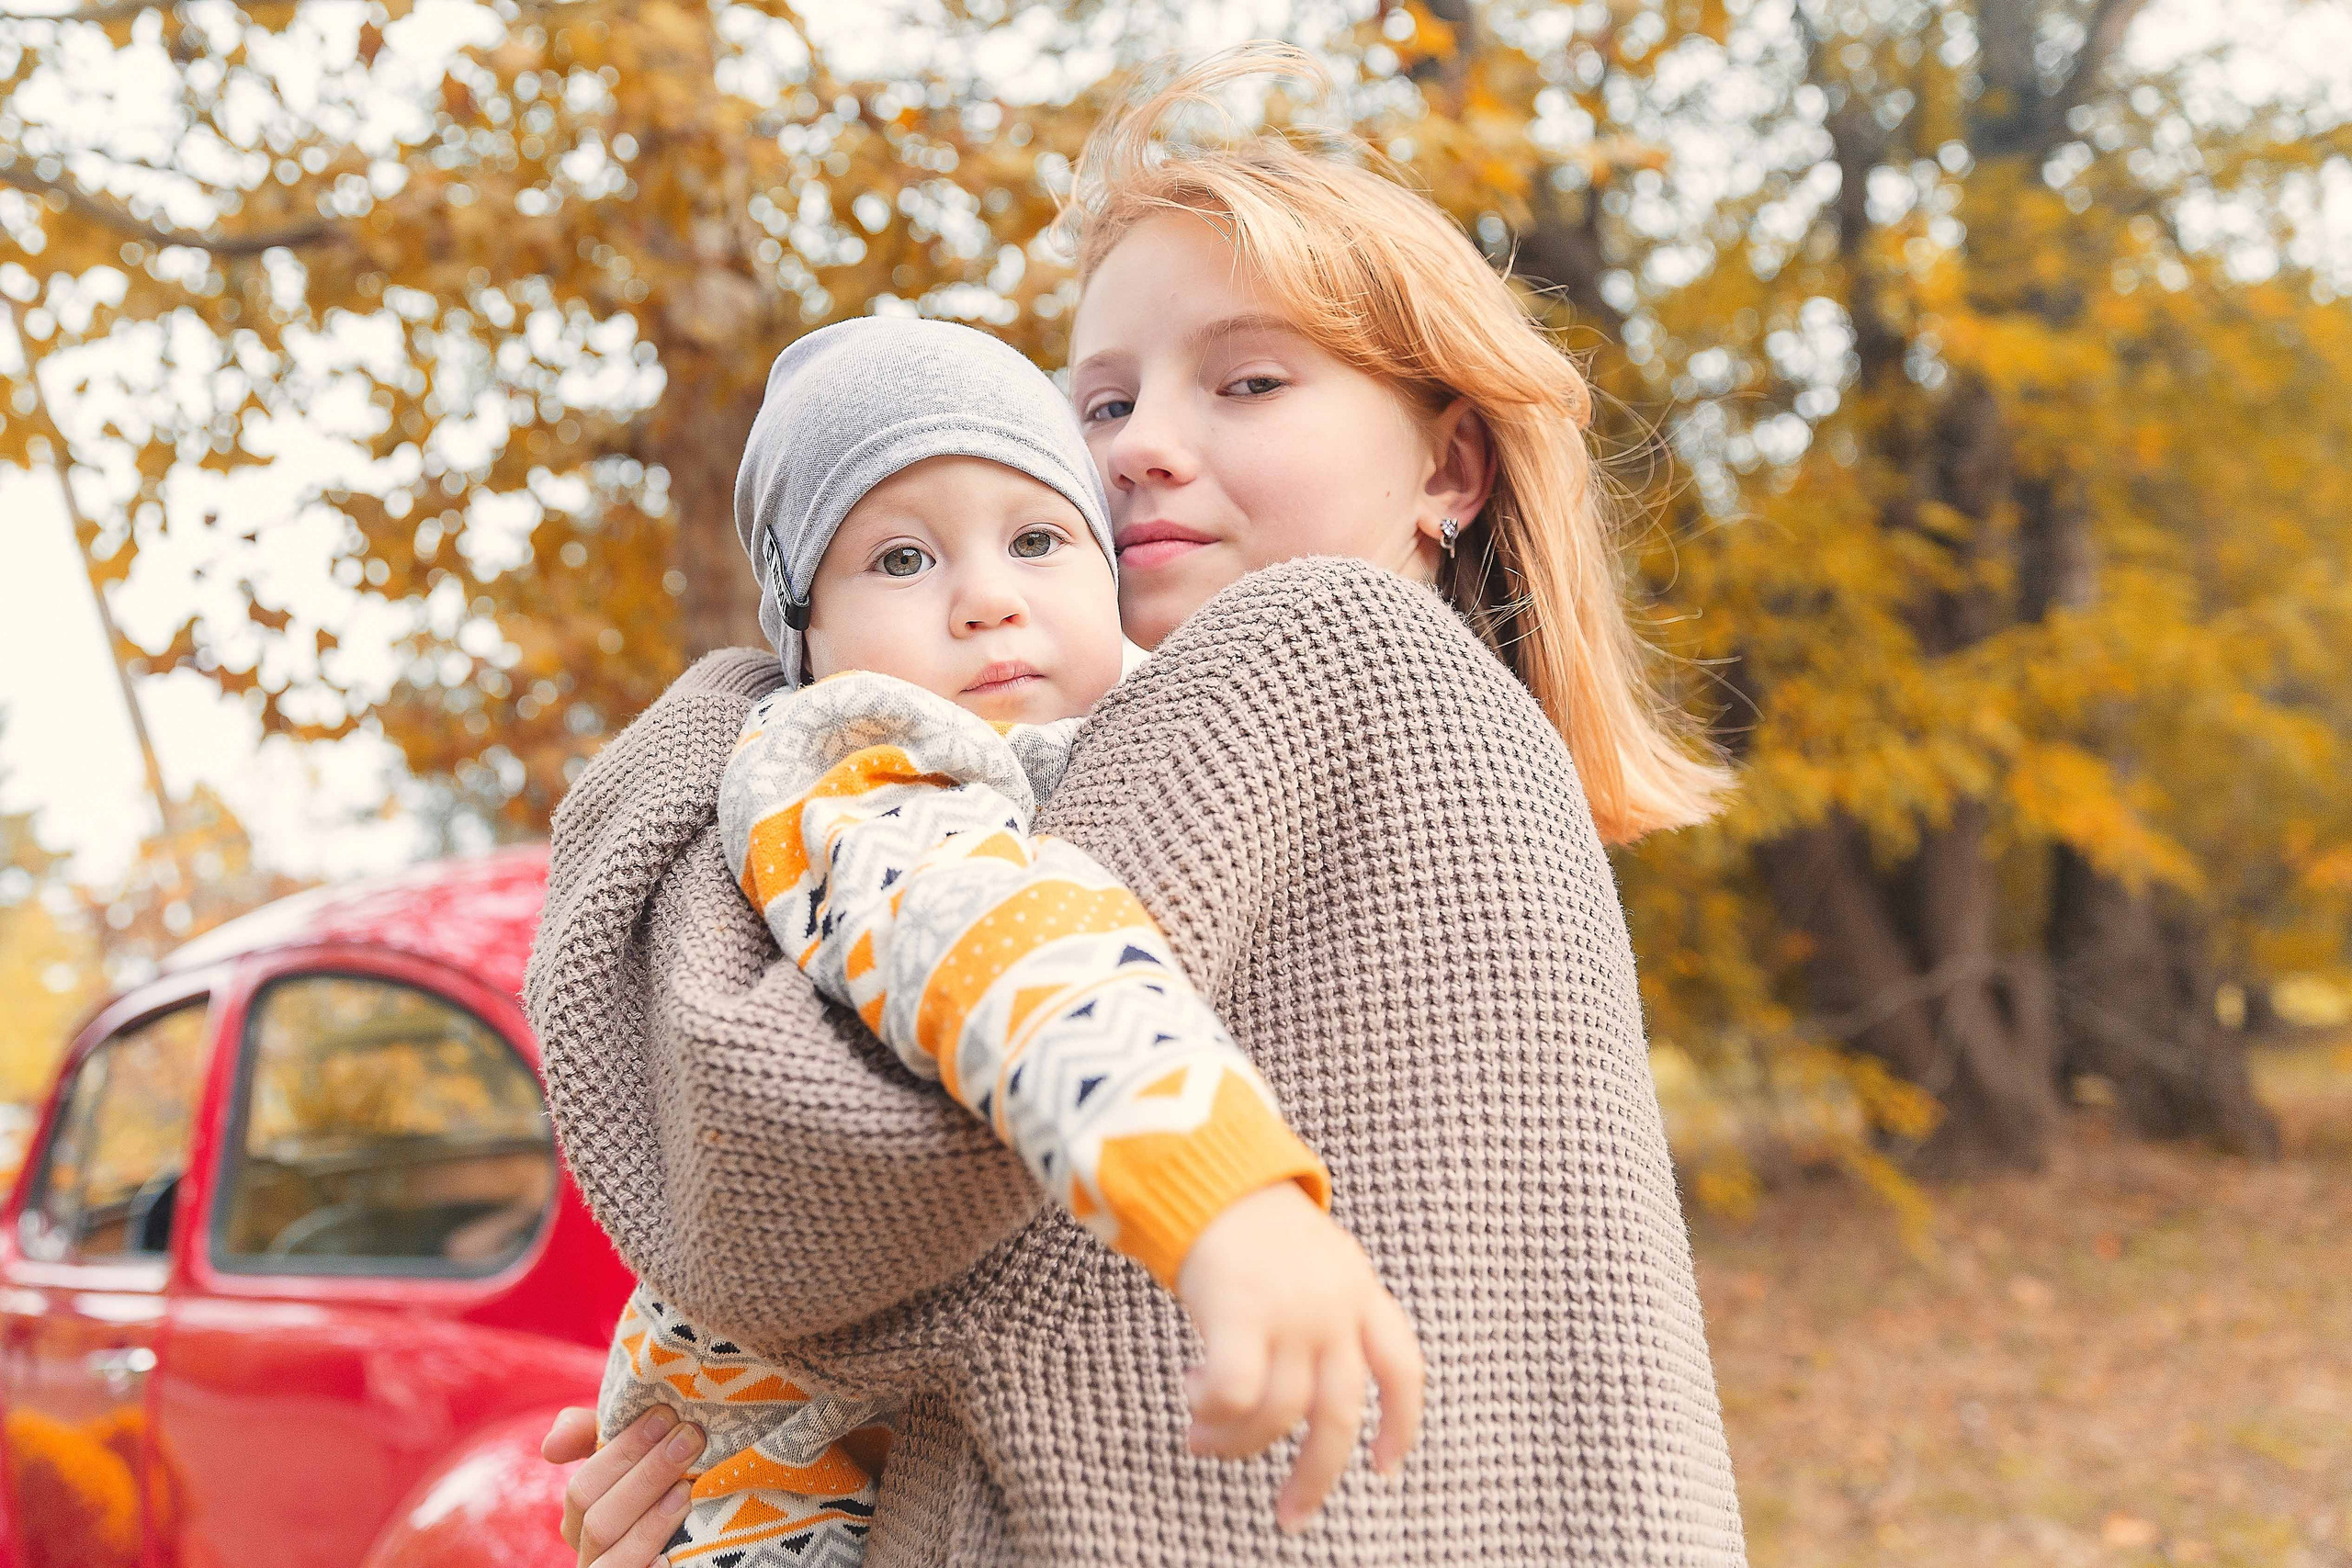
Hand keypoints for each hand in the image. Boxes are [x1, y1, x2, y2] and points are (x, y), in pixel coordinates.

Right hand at [543, 1405, 703, 1567]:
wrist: (700, 1522)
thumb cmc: (653, 1473)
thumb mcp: (625, 1447)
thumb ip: (584, 1432)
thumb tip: (550, 1447)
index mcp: (579, 1515)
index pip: (583, 1488)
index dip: (623, 1451)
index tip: (665, 1417)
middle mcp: (588, 1551)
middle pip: (599, 1522)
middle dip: (647, 1476)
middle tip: (688, 1440)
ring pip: (613, 1560)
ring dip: (651, 1523)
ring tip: (686, 1489)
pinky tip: (671, 1555)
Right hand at [1174, 1182, 1424, 1531]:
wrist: (1205, 1169)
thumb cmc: (1248, 1219)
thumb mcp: (1312, 1259)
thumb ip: (1324, 1312)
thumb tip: (1304, 1389)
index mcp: (1360, 1291)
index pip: (1403, 1368)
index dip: (1402, 1425)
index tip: (1386, 1468)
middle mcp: (1334, 1307)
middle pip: (1339, 1416)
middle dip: (1315, 1478)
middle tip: (1291, 1516)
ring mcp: (1289, 1311)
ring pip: (1277, 1414)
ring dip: (1237, 1442)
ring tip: (1204, 1438)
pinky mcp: (1240, 1312)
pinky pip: (1234, 1393)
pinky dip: (1215, 1414)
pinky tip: (1194, 1406)